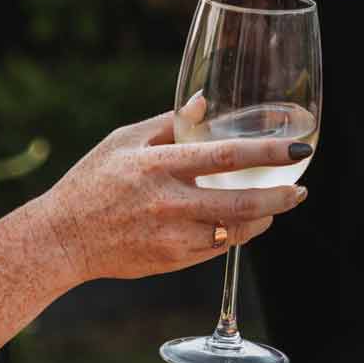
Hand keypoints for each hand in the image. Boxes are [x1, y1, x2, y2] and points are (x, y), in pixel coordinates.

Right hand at [26, 96, 309, 285]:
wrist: (63, 239)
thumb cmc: (92, 182)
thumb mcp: (123, 141)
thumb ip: (169, 123)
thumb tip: (205, 102)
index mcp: (158, 166)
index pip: (225, 157)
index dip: (267, 152)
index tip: (298, 149)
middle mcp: (169, 203)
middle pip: (241, 202)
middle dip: (280, 196)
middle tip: (300, 189)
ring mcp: (173, 236)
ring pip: (235, 231)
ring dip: (263, 217)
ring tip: (276, 203)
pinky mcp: (173, 261)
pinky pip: (218, 248)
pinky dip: (236, 234)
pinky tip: (242, 221)